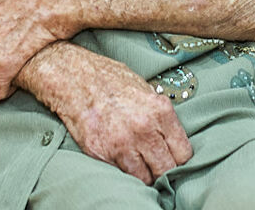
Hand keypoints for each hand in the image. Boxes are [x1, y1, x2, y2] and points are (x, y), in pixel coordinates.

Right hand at [40, 53, 191, 183]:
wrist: (72, 76)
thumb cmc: (108, 79)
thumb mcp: (144, 89)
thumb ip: (160, 115)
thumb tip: (171, 139)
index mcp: (160, 111)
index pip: (183, 153)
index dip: (178, 158)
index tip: (171, 157)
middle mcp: (143, 129)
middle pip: (166, 169)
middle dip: (162, 169)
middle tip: (155, 164)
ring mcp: (121, 143)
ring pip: (145, 178)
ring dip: (142, 173)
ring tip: (136, 161)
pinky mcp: (101, 153)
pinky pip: (120, 174)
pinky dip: (122, 170)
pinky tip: (118, 156)